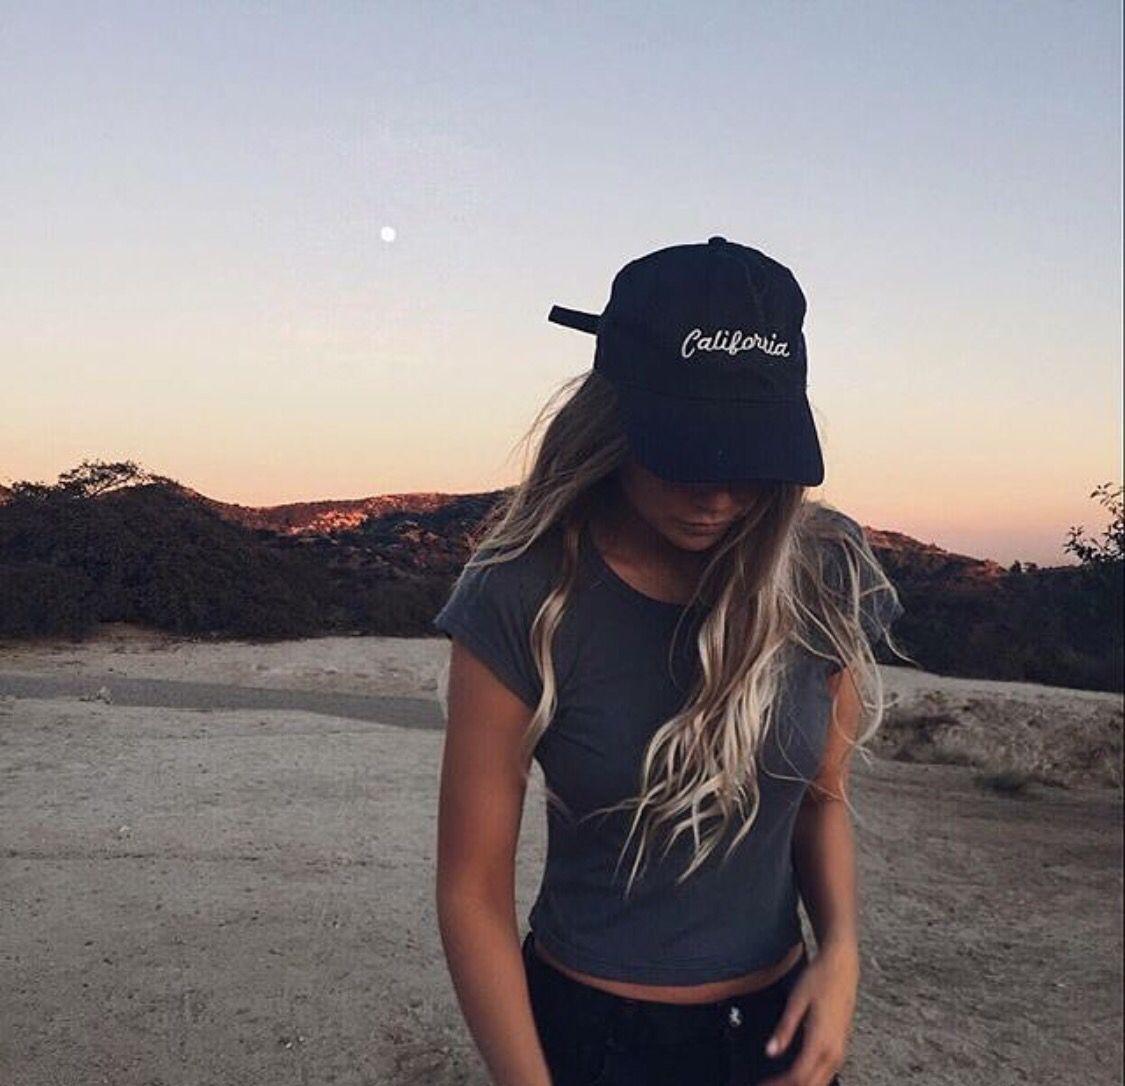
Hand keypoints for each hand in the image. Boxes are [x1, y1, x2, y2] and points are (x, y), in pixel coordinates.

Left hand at [758, 942, 858, 1085]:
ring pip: (822, 1081)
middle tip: (769, 1085)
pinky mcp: (842, 1044)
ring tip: (780, 1083)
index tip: (763, 1085)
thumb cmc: (819, 979)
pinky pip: (829, 1072)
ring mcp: (841, 1049)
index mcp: (821, 1041)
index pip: (799, 1076)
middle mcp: (835, 1050)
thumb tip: (771, 1051)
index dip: (779, 1085)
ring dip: (802, 1085)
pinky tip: (800, 1075)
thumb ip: (784, 1029)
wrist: (842, 965)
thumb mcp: (796, 1001)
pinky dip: (813, 1079)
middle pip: (812, 1084)